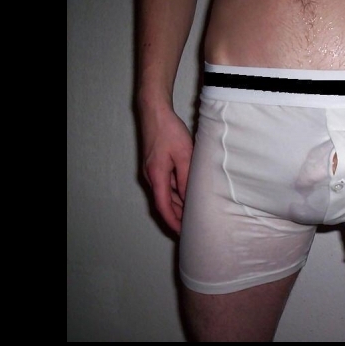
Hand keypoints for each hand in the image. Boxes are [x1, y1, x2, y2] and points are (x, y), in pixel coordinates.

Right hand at [140, 105, 193, 233]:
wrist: (154, 111)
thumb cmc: (169, 131)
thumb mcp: (184, 155)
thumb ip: (187, 178)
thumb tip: (191, 197)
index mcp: (157, 177)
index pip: (164, 207)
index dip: (173, 222)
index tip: (183, 233)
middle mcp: (151, 176)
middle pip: (164, 203)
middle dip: (177, 216)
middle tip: (193, 227)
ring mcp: (152, 171)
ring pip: (166, 194)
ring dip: (178, 204)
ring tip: (193, 214)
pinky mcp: (155, 165)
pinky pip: (166, 184)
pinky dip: (176, 192)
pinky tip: (188, 194)